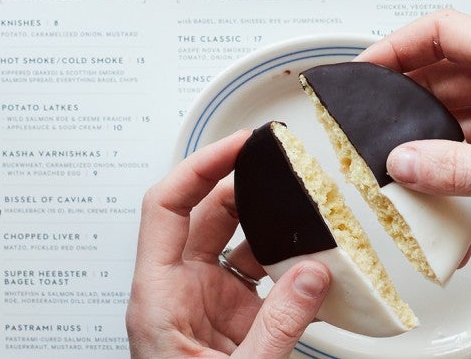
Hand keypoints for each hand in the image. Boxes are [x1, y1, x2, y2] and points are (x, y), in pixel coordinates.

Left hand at [126, 130, 329, 357]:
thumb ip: (279, 325)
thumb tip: (312, 272)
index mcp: (158, 298)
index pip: (166, 206)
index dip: (199, 167)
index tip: (236, 146)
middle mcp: (178, 292)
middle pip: (206, 215)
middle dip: (246, 187)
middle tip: (281, 164)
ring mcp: (206, 304)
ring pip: (237, 242)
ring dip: (272, 226)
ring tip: (304, 210)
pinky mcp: (232, 320)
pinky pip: (259, 275)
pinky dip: (286, 263)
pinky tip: (310, 260)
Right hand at [358, 10, 470, 281]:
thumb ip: (462, 171)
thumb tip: (406, 162)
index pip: (446, 31)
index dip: (399, 44)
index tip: (367, 68)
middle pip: (445, 72)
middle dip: (407, 100)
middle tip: (374, 125)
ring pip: (459, 112)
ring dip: (433, 142)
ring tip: (407, 171)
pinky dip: (460, 173)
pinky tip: (452, 206)